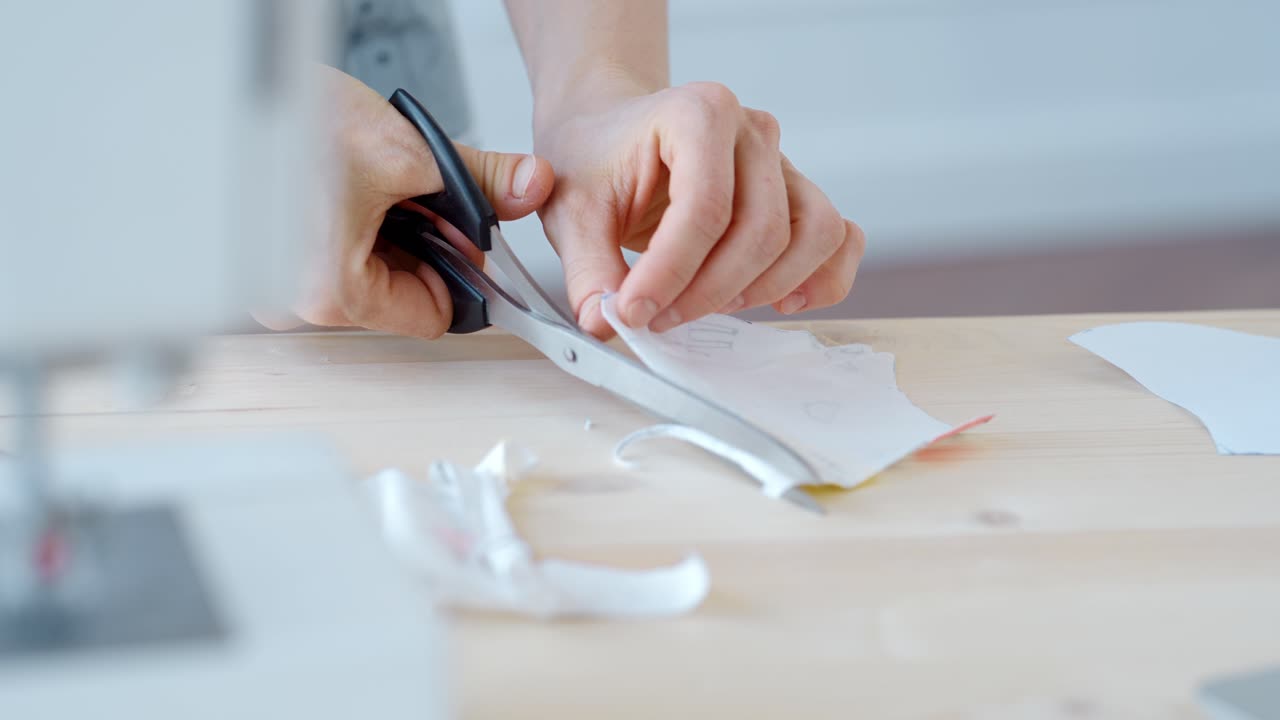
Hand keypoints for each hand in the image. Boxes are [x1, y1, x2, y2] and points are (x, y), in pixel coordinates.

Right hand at [256, 67, 554, 338]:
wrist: (225, 81)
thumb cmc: (290, 115)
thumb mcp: (408, 151)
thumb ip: (483, 181)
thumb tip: (530, 187)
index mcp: (330, 292)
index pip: (432, 316)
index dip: (459, 268)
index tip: (462, 233)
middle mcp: (291, 300)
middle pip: (396, 294)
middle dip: (419, 244)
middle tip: (410, 192)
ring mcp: (268, 283)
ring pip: (362, 272)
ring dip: (381, 231)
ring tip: (366, 182)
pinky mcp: (256, 259)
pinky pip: (323, 255)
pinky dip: (346, 222)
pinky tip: (339, 185)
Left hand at [533, 78, 864, 337]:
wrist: (611, 130)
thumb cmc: (596, 159)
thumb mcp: (572, 210)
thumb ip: (587, 268)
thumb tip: (606, 323)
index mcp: (698, 113)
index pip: (705, 209)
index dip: (672, 273)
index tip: (634, 312)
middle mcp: (752, 132)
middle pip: (763, 231)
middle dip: (711, 292)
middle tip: (660, 318)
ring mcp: (783, 162)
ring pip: (814, 236)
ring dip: (766, 288)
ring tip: (711, 306)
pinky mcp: (798, 194)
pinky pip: (840, 238)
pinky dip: (822, 277)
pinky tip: (780, 303)